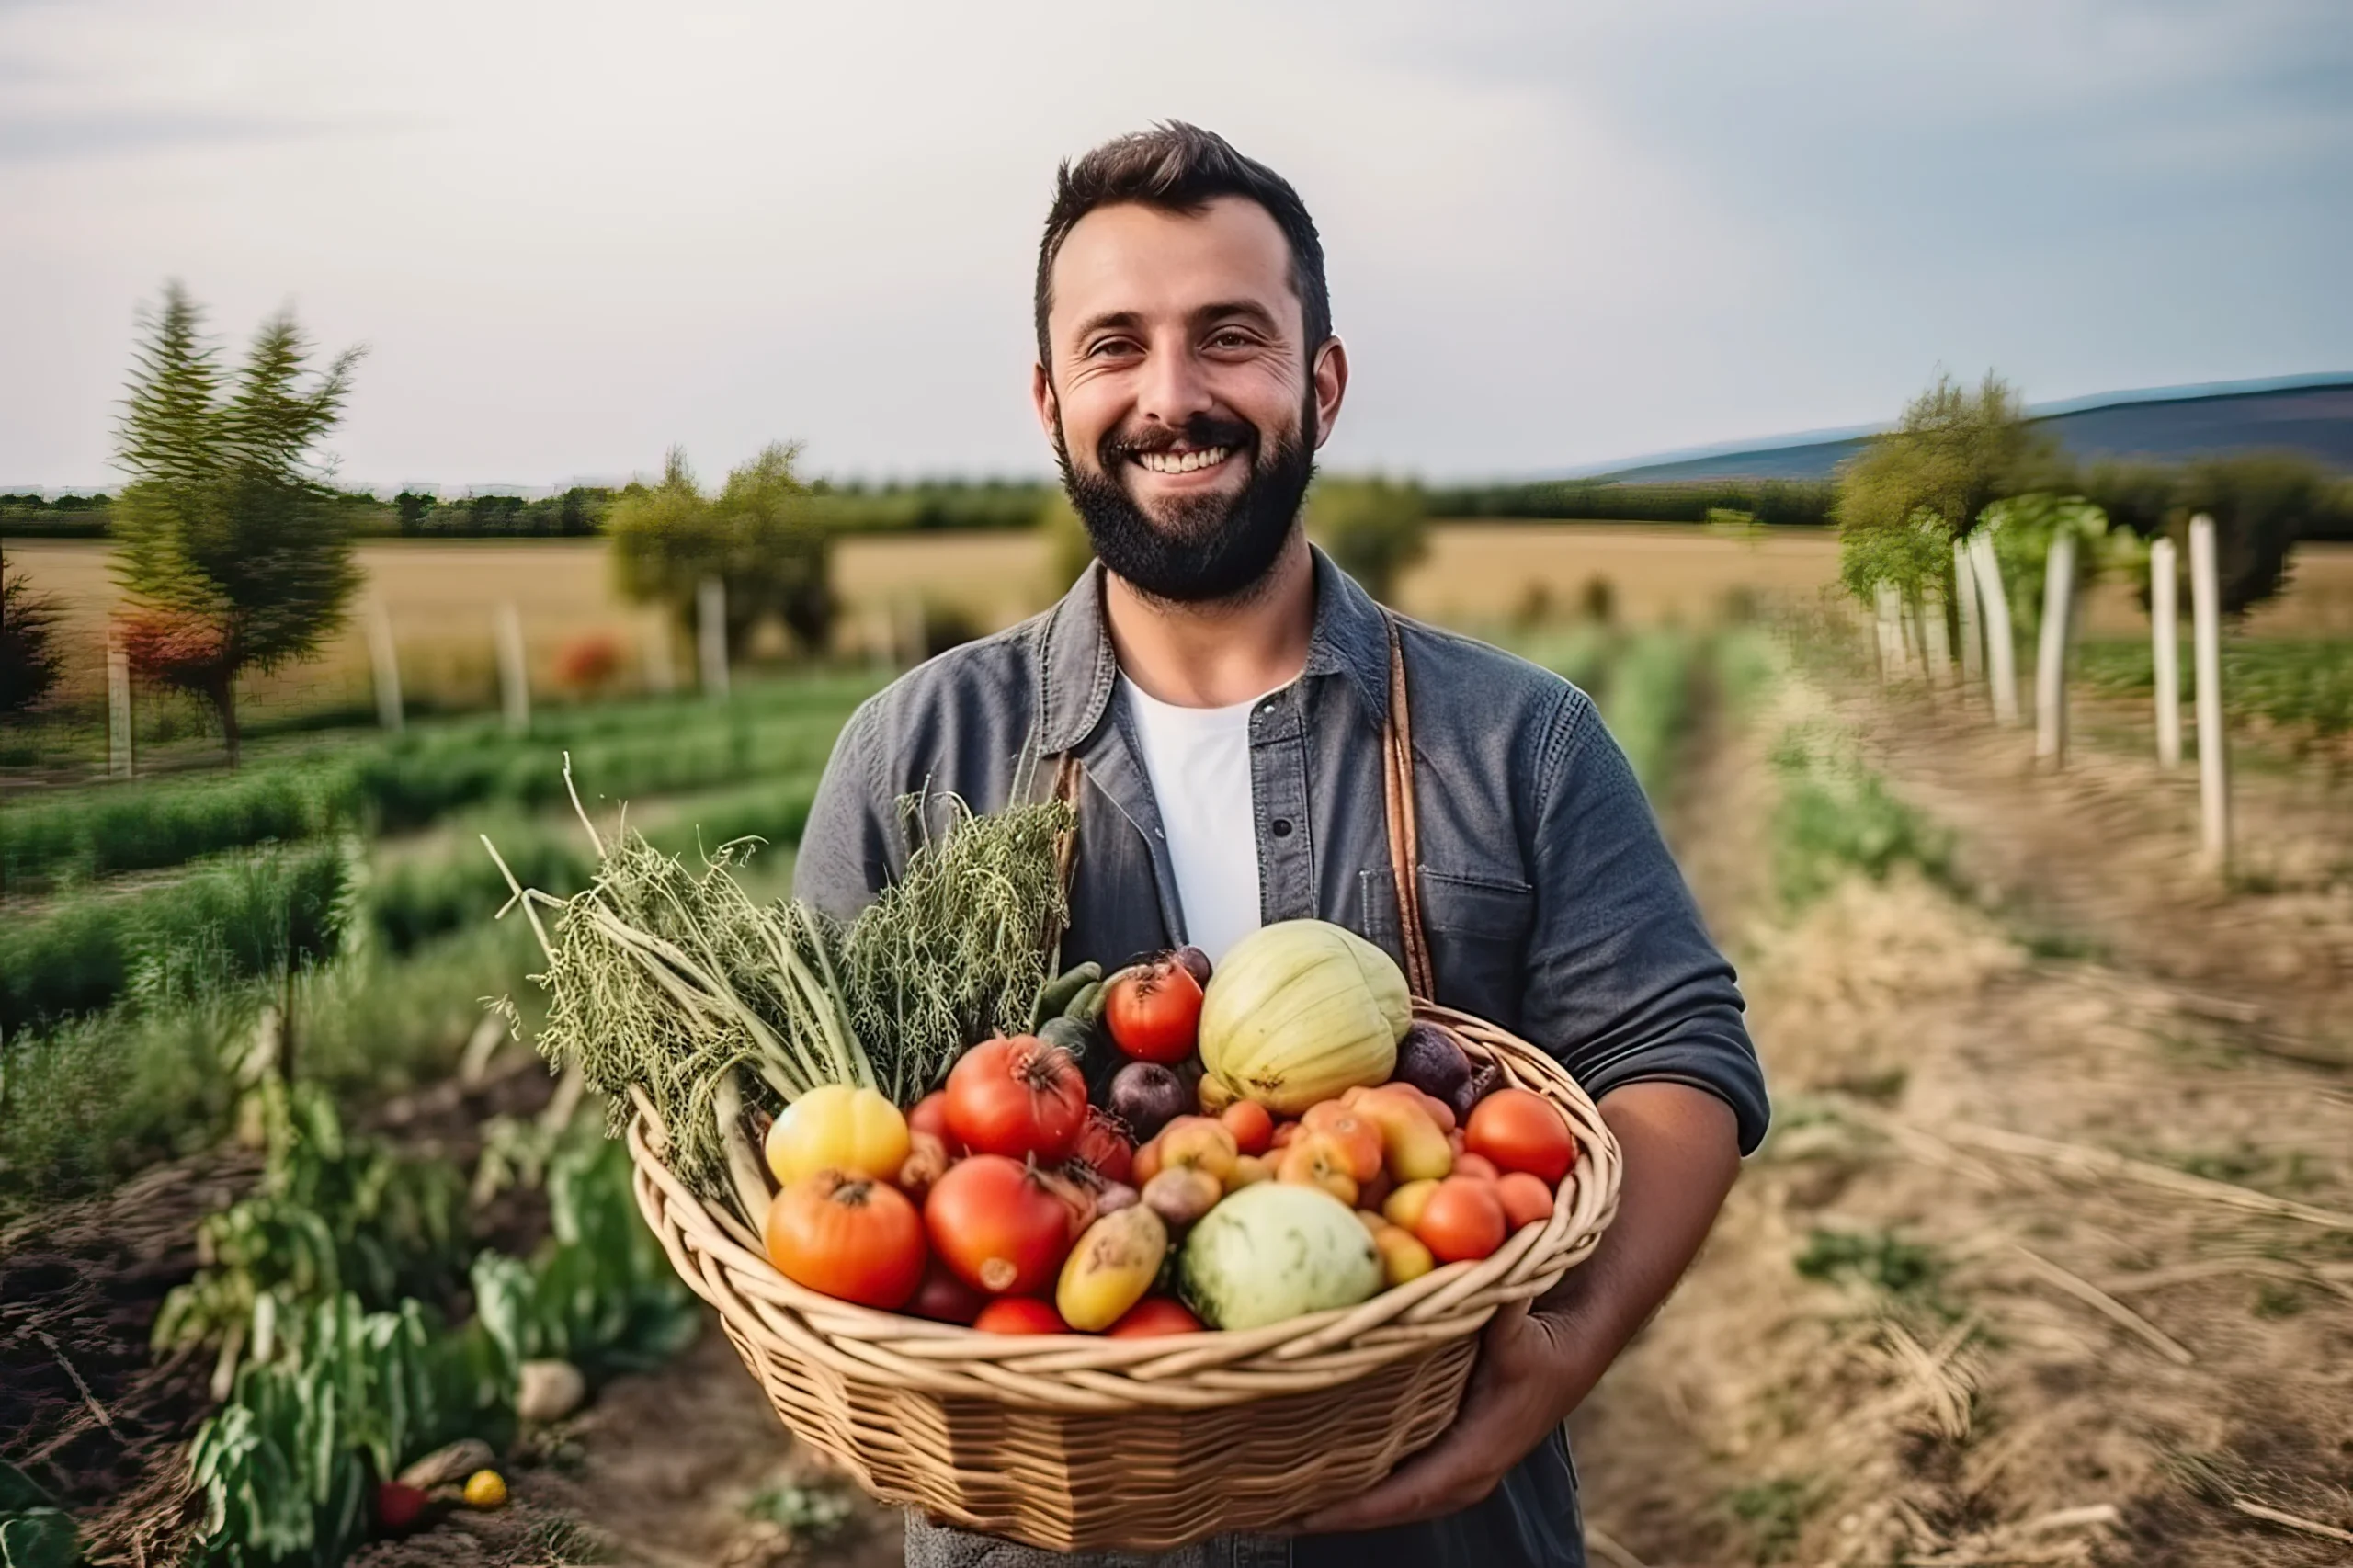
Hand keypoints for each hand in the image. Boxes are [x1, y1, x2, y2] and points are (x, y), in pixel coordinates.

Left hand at [1289, 1297, 1602, 1535]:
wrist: (1571, 1345)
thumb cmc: (1543, 1342)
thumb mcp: (1519, 1327)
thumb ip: (1496, 1311)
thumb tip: (1477, 1282)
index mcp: (1473, 1456)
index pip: (1403, 1497)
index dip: (1350, 1510)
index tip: (1299, 1515)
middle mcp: (1459, 1474)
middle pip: (1382, 1509)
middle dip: (1323, 1512)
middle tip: (1259, 1509)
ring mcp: (1451, 1467)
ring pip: (1383, 1498)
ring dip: (1332, 1500)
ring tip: (1269, 1498)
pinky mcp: (1443, 1451)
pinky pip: (1390, 1478)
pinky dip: (1350, 1479)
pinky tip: (1306, 1467)